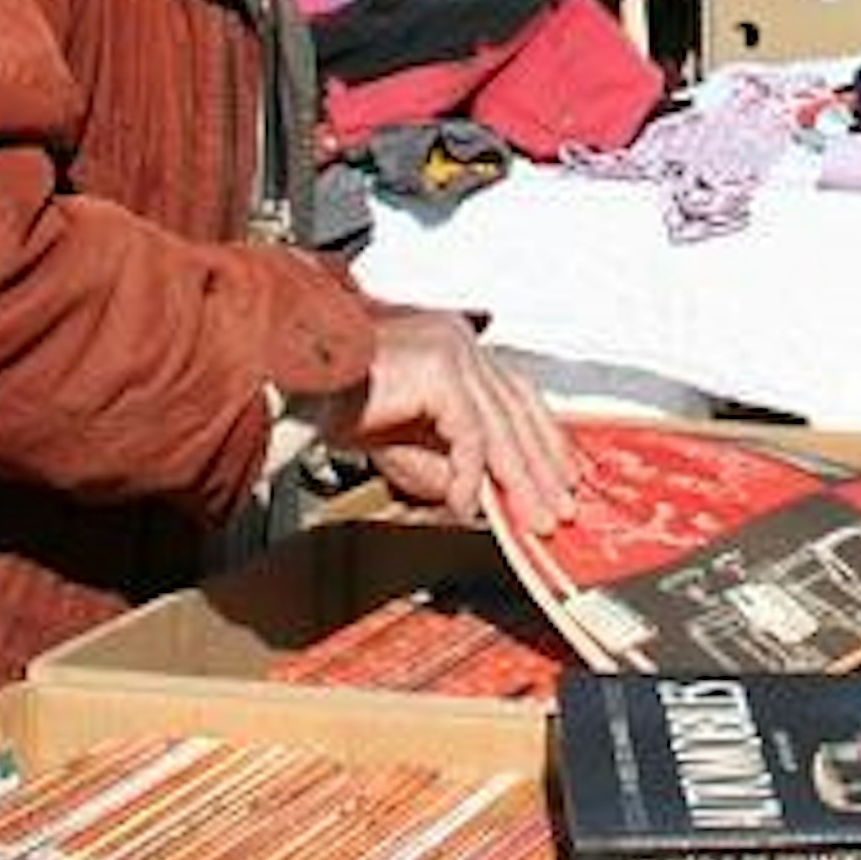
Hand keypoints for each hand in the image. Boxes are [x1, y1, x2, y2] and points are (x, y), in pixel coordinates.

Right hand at [339, 307, 579, 534]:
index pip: (518, 395)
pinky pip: (468, 432)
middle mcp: (461, 342)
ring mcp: (452, 351)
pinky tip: (465, 503)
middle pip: (519, 410)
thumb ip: (449, 463)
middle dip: (542, 466)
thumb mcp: (409, 442)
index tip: (562, 476)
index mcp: (458, 348)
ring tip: (530, 517)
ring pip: (502, 425)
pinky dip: (470, 473)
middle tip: (557, 509)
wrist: (297, 384)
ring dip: (520, 478)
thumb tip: (485, 496)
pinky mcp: (439, 369)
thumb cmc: (340, 403)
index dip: (545, 438)